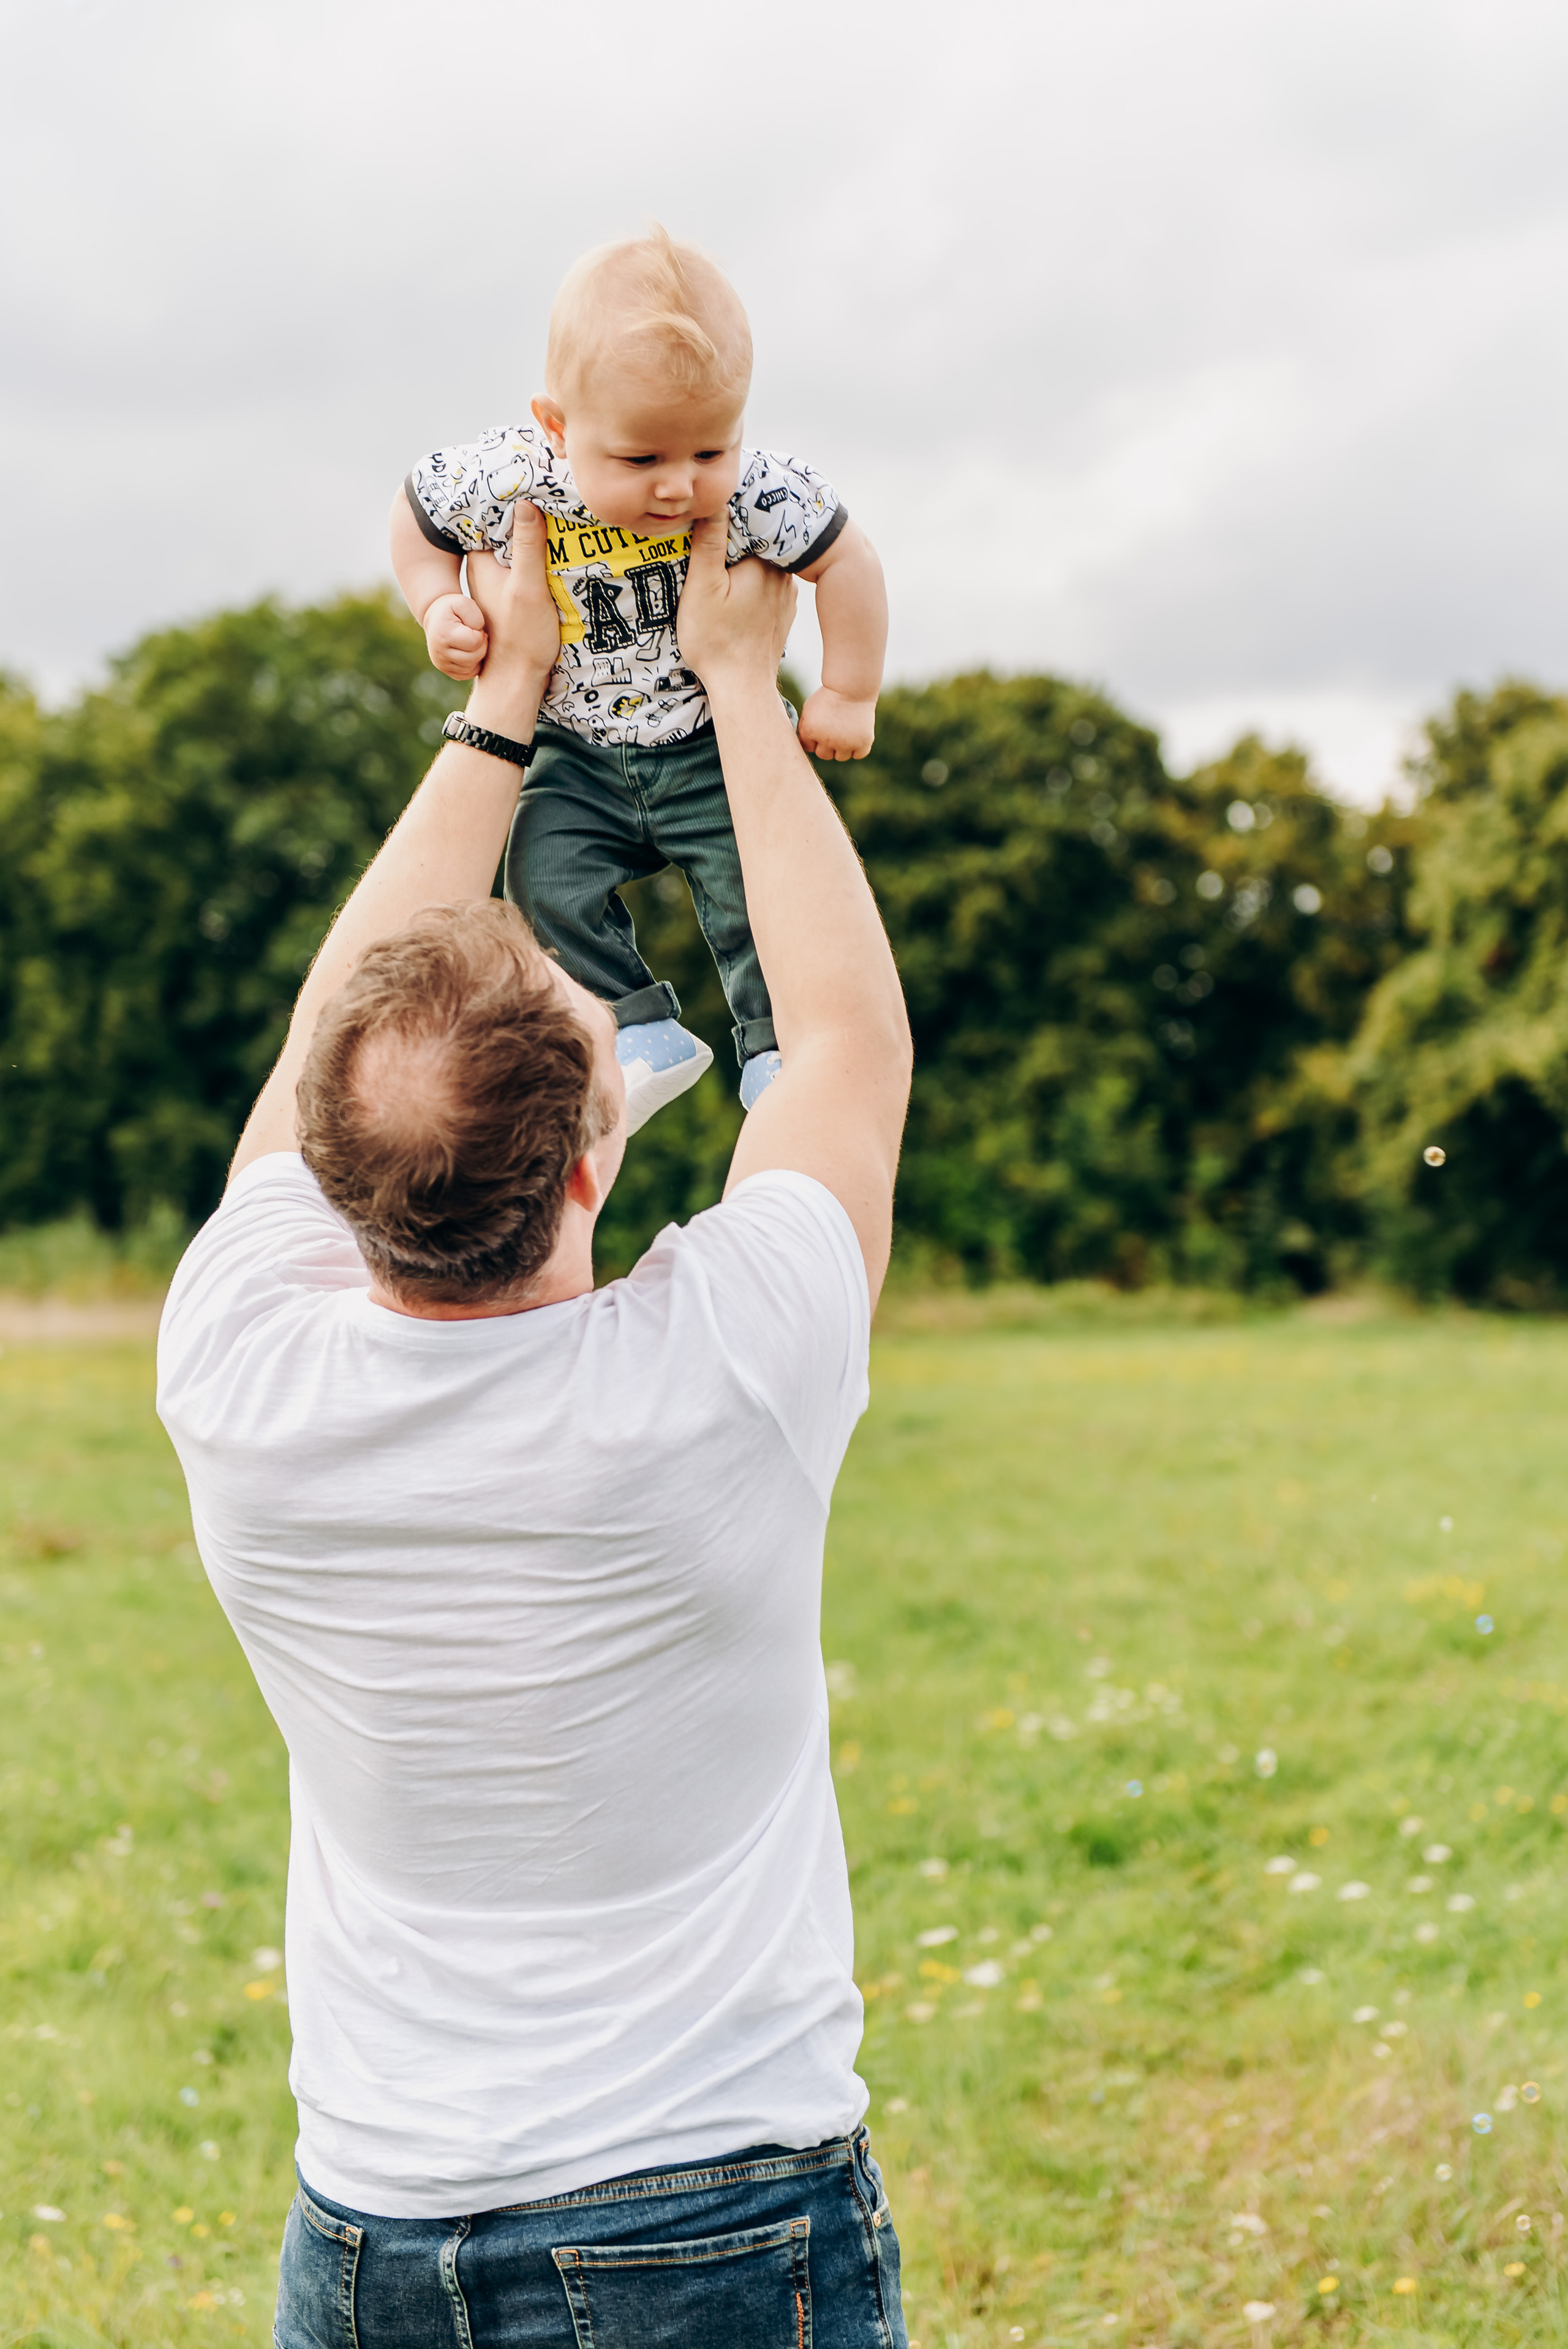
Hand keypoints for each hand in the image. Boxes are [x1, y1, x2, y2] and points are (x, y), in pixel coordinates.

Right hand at [424, 591, 488, 680]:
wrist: (435, 618)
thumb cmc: (452, 609)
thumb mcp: (462, 602)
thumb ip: (474, 614)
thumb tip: (479, 633)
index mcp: (443, 635)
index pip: (475, 642)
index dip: (480, 633)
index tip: (474, 627)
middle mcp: (439, 653)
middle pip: (474, 657)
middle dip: (481, 645)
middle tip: (475, 634)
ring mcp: (442, 664)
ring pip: (472, 668)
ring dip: (478, 654)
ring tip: (471, 641)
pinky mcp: (446, 671)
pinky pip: (468, 674)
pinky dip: (473, 664)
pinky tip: (469, 651)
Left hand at [464, 502, 561, 733]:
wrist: (516, 680)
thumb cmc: (522, 637)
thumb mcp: (529, 587)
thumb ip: (528, 547)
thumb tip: (526, 502)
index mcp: (481, 560)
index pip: (497, 515)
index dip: (518, 498)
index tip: (540, 482)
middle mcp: (483, 567)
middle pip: (508, 530)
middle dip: (530, 515)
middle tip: (557, 496)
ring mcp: (496, 581)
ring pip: (516, 548)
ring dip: (537, 537)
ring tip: (563, 518)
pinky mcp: (509, 594)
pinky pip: (523, 565)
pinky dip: (538, 557)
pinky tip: (558, 553)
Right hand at [676, 517, 797, 693]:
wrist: (742, 689)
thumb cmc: (716, 641)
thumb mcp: (702, 587)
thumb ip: (709, 542)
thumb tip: (714, 498)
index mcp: (764, 561)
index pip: (746, 520)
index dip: (724, 514)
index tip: (704, 511)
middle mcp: (783, 574)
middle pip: (756, 540)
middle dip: (734, 537)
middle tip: (706, 534)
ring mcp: (787, 593)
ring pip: (762, 562)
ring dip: (744, 559)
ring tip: (720, 561)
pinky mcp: (783, 611)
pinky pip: (767, 583)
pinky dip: (753, 580)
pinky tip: (736, 589)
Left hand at [797, 687, 875, 761]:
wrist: (851, 686)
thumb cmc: (829, 696)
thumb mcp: (809, 710)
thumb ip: (805, 728)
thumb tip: (806, 746)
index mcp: (810, 731)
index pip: (809, 747)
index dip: (814, 738)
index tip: (821, 726)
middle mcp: (827, 740)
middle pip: (824, 755)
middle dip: (827, 744)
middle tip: (834, 728)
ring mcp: (846, 743)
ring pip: (841, 757)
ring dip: (842, 747)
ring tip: (845, 731)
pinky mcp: (863, 742)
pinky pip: (858, 754)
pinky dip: (858, 748)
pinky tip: (856, 735)